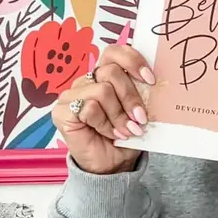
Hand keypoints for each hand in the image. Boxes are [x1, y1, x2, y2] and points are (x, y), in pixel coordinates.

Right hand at [52, 45, 155, 174]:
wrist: (112, 165)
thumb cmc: (126, 136)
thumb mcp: (138, 111)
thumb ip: (142, 93)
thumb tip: (156, 82)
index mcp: (104, 75)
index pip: (115, 52)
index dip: (133, 61)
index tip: (150, 79)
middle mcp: (87, 81)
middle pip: (112, 72)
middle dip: (131, 97)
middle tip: (141, 118)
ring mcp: (71, 95)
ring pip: (102, 90)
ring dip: (119, 115)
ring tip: (126, 131)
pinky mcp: (61, 111)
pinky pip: (89, 108)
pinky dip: (105, 123)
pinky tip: (109, 134)